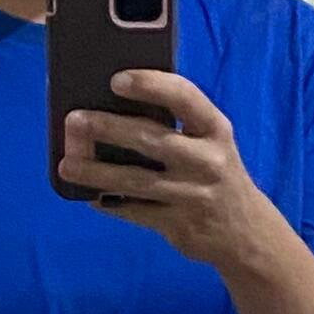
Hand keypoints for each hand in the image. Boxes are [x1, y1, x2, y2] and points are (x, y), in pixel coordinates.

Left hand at [57, 70, 273, 275]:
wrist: (246, 233)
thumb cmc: (215, 173)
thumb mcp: (210, 143)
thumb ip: (178, 125)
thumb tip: (115, 106)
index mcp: (215, 129)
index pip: (184, 97)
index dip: (150, 85)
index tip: (117, 80)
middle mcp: (207, 160)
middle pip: (151, 138)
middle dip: (108, 127)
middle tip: (73, 120)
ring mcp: (192, 195)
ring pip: (135, 181)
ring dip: (96, 172)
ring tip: (67, 165)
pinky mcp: (179, 225)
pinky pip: (135, 212)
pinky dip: (109, 204)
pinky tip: (90, 197)